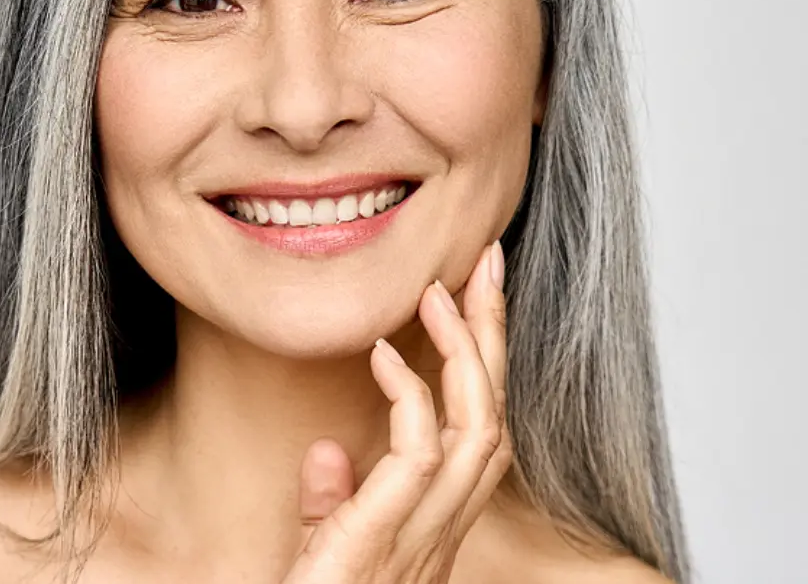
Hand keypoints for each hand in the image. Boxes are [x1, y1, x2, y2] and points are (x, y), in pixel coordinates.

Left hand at [281, 240, 511, 583]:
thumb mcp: (324, 557)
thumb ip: (333, 506)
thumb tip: (327, 449)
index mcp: (434, 525)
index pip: (481, 430)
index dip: (487, 362)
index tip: (475, 295)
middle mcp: (442, 530)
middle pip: (494, 417)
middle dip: (495, 336)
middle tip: (487, 263)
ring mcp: (420, 541)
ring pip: (478, 431)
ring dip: (466, 353)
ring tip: (441, 290)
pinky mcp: (380, 545)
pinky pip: (419, 458)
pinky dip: (410, 397)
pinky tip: (382, 352)